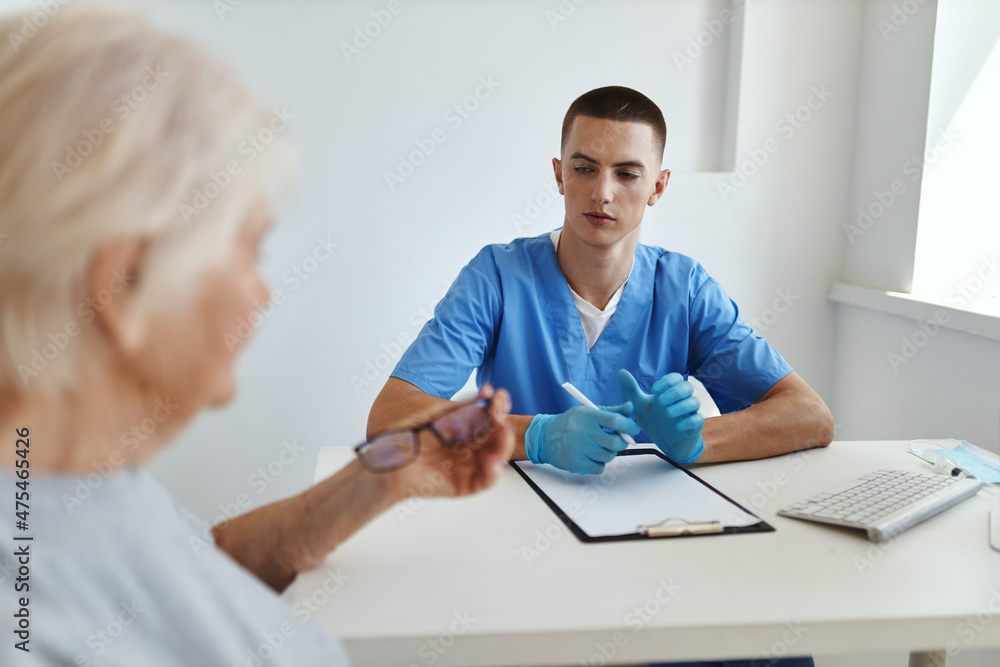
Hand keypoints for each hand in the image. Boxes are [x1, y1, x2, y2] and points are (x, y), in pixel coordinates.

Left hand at [390, 384, 514, 498]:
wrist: (388, 461)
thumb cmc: (407, 438)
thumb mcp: (437, 417)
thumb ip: (462, 408)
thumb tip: (486, 392)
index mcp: (464, 432)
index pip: (487, 420)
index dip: (496, 408)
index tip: (499, 396)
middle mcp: (469, 449)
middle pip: (495, 439)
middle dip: (502, 427)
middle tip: (503, 417)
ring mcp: (468, 467)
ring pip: (494, 459)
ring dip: (503, 446)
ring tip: (504, 432)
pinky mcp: (464, 485)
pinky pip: (484, 480)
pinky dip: (492, 471)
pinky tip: (494, 459)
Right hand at [524, 403, 638, 474]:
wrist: (545, 436)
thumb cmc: (571, 423)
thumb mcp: (589, 412)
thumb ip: (611, 412)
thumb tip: (630, 408)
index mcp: (586, 415)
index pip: (615, 421)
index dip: (629, 426)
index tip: (632, 429)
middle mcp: (581, 431)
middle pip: (615, 442)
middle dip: (621, 443)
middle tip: (618, 441)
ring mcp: (577, 448)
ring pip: (608, 456)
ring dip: (608, 453)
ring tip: (599, 447)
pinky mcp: (574, 463)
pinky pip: (599, 467)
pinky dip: (599, 464)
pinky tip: (591, 456)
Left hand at [617, 369, 704, 463]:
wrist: (664, 443)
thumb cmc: (655, 421)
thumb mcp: (640, 405)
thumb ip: (632, 390)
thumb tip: (621, 372)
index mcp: (670, 392)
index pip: (676, 377)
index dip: (666, 381)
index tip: (654, 391)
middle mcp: (682, 400)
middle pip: (687, 387)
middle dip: (675, 392)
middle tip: (661, 401)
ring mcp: (689, 413)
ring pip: (694, 402)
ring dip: (681, 406)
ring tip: (667, 413)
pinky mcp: (694, 427)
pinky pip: (698, 420)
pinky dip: (688, 421)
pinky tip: (677, 426)